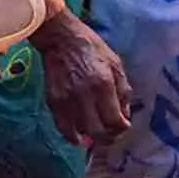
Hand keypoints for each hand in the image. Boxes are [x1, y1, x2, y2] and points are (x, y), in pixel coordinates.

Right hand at [41, 13, 135, 150]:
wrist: (62, 39)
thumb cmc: (93, 49)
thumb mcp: (116, 65)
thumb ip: (123, 91)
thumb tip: (124, 115)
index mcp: (104, 84)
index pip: (115, 120)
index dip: (122, 128)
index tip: (123, 126)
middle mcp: (85, 95)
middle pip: (98, 131)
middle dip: (108, 137)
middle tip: (111, 134)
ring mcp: (67, 100)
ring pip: (82, 132)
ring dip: (92, 137)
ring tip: (97, 133)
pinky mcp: (54, 101)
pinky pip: (63, 128)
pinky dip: (72, 136)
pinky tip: (79, 136)